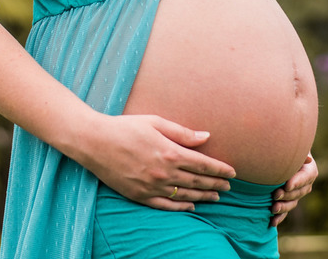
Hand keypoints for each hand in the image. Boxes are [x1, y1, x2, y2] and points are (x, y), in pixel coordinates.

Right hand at [75, 114, 236, 211]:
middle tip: (228, 186)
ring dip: (203, 196)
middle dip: (216, 184)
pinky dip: (181, 206)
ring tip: (216, 196)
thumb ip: (182, 132)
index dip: (220, 170)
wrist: (94, 142)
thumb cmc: (125, 127)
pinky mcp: (139, 195)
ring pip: (185, 194)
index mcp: (170, 152)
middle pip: (197, 181)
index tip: (233, 172)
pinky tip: (191, 206)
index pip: (203, 165)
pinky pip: (165, 205)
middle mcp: (164, 172)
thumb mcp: (155, 122)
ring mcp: (151, 186)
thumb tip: (206, 137)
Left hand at [271, 154, 316, 226]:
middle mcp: (305, 185)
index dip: (297, 182)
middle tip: (275, 194)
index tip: (286, 185)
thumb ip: (298, 153)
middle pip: (298, 192)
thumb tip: (307, 158)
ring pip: (292, 203)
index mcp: (310, 171)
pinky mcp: (288, 202)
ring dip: (283, 207)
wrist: (280, 155)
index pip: (306, 177)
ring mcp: (297, 195)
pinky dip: (279, 217)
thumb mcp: (292, 148)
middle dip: (287, 195)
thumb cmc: (287, 148)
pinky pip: (286, 212)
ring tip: (273, 208)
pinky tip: (272, 222)